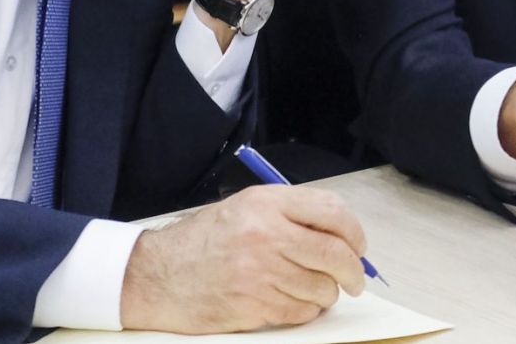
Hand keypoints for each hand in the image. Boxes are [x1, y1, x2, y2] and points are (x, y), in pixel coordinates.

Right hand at [119, 185, 366, 331]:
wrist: (157, 276)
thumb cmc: (203, 241)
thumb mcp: (245, 207)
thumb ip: (291, 213)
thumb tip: (341, 234)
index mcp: (266, 204)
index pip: (332, 212)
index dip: (354, 233)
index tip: (358, 246)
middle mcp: (266, 235)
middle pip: (335, 253)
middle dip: (353, 270)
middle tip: (355, 278)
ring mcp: (260, 273)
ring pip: (322, 287)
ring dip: (328, 292)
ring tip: (317, 289)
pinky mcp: (254, 306)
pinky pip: (301, 311)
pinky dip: (307, 310)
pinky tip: (296, 302)